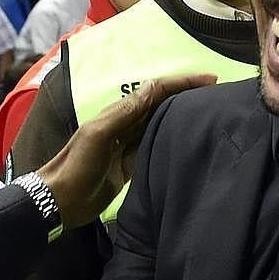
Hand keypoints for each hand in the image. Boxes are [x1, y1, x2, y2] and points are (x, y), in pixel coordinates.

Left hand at [37, 72, 216, 229]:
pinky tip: (187, 141)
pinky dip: (171, 140)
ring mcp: (128, 145)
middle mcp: (126, 124)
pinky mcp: (131, 165)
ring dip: (182, 115)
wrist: (61, 199)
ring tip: (209, 113)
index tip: (211, 80)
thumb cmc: (77, 165)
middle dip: (187, 95)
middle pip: (161, 103)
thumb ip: (125, 112)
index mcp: (118, 112)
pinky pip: (155, 147)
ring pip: (160, 123)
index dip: (182, 82)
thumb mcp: (99, 134)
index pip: (156, 90)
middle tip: (218, 95)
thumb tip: (154, 88)